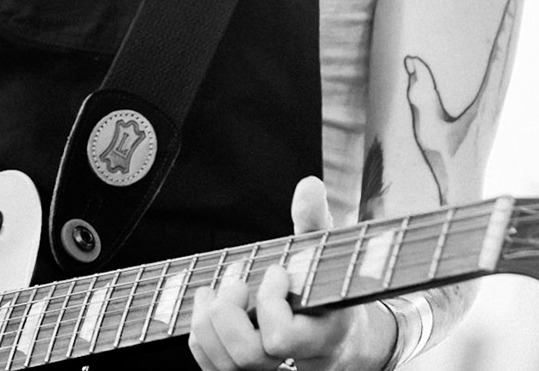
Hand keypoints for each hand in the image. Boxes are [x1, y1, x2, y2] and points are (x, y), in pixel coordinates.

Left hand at [187, 176, 394, 370]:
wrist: (337, 333)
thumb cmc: (329, 284)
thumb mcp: (327, 252)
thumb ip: (316, 221)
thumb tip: (308, 185)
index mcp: (320, 335)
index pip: (281, 338)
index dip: (269, 303)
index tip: (276, 271)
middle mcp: (295, 361)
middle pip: (247, 357)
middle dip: (228, 315)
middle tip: (238, 283)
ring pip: (227, 367)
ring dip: (207, 324)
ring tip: (214, 291)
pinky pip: (215, 369)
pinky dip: (201, 338)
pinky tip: (208, 307)